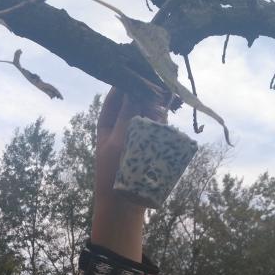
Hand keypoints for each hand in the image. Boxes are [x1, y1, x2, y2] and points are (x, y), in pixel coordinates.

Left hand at [91, 84, 167, 260]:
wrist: (123, 208)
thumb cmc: (113, 174)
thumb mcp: (117, 141)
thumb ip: (127, 114)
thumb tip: (134, 87)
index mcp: (106, 123)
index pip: (116, 94)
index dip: (126, 79)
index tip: (139, 66)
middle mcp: (121, 126)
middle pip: (134, 100)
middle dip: (146, 89)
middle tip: (158, 78)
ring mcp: (136, 136)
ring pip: (148, 111)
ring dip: (155, 102)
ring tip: (164, 93)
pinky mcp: (150, 146)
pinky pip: (157, 126)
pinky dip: (162, 117)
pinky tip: (168, 109)